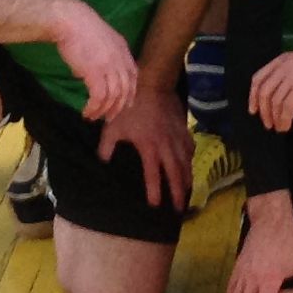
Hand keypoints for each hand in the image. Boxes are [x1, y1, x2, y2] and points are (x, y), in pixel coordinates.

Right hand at [46, 0, 138, 120]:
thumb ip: (101, 56)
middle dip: (118, 106)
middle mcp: (120, 59)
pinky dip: (94, 107)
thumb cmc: (79, 27)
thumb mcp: (99, 40)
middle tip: (109, 118)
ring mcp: (109, 66)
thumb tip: (86, 74)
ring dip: (104, 110)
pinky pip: (99, 97)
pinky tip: (87, 112)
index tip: (126, 104)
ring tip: (94, 117)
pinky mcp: (95, 73)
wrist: (70, 20)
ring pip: (113, 96)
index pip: (133, 75)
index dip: (131, 91)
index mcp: (123, 49)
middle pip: (125, 89)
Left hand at [97, 82, 194, 210]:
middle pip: (175, 173)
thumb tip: (101, 162)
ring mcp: (177, 137)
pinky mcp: (183, 128)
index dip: (154, 192)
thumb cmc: (130, 106)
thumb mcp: (112, 127)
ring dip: (186, 178)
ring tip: (188, 191)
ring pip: (185, 162)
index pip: (153, 175)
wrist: (152, 83)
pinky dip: (190, 158)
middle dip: (177, 192)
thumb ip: (106, 146)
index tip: (155, 206)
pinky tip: (189, 163)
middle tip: (178, 208)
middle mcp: (166, 146)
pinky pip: (189, 147)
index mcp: (149, 148)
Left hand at [250, 37, 292, 131]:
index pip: (258, 78)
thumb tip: (282, 91)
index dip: (252, 96)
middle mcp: (282, 68)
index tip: (253, 110)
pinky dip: (284, 119)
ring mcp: (291, 78)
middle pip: (264, 93)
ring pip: (274, 102)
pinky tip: (286, 125)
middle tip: (267, 124)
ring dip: (274, 118)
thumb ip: (289, 72)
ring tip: (279, 128)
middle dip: (263, 111)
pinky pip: (286, 107)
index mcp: (281, 61)